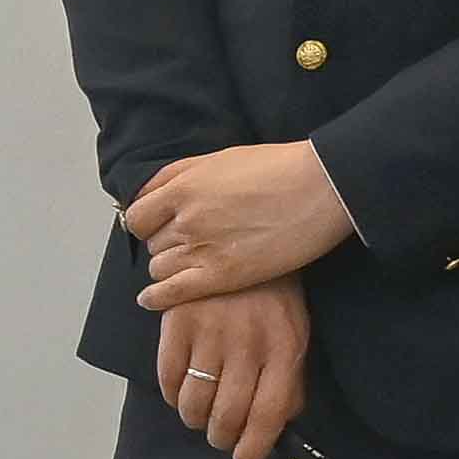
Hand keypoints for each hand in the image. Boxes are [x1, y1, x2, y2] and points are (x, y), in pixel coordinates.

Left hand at [125, 141, 354, 305]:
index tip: (156, 227)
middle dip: (165, 244)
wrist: (322, 188)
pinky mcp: (222, 276)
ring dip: (170, 268)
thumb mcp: (219, 159)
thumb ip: (179, 174)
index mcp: (183, 188)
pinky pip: (171, 293)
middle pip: (152, 243)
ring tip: (188, 266)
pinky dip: (157, 298)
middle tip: (187, 245)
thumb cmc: (278, 168)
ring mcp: (202, 249)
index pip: (136, 216)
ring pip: (160, 268)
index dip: (146, 223)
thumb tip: (148, 192)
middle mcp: (186, 220)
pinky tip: (151, 300)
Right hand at [157, 287, 311, 458]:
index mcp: (284, 349)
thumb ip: (289, 379)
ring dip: (195, 419)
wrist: (238, 241)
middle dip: (221, 436)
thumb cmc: (272, 296)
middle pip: (228, 414)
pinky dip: (172, 395)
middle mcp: (247, 345)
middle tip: (219, 437)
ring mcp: (209, 334)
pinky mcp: (178, 324)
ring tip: (200, 416)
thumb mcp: (294, 334)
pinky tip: (181, 391)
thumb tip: (276, 426)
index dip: (254, 446)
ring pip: (194, 402)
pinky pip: (168, 378)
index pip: (268, 413)